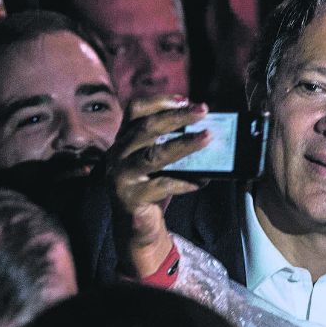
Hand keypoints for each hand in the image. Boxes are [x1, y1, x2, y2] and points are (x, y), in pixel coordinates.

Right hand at [107, 95, 211, 276]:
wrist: (136, 227)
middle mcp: (118, 154)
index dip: (159, 101)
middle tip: (203, 110)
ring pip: (154, 156)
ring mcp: (120, 176)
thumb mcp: (159, 162)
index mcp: (125, 139)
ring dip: (184, 145)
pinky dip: (186, 182)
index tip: (186, 99)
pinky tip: (203, 180)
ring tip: (207, 138)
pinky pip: (162, 186)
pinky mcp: (129, 198)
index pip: (135, 110)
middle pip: (146, 128)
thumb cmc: (153, 188)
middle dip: (177, 117)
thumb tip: (208, 130)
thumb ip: (173, 144)